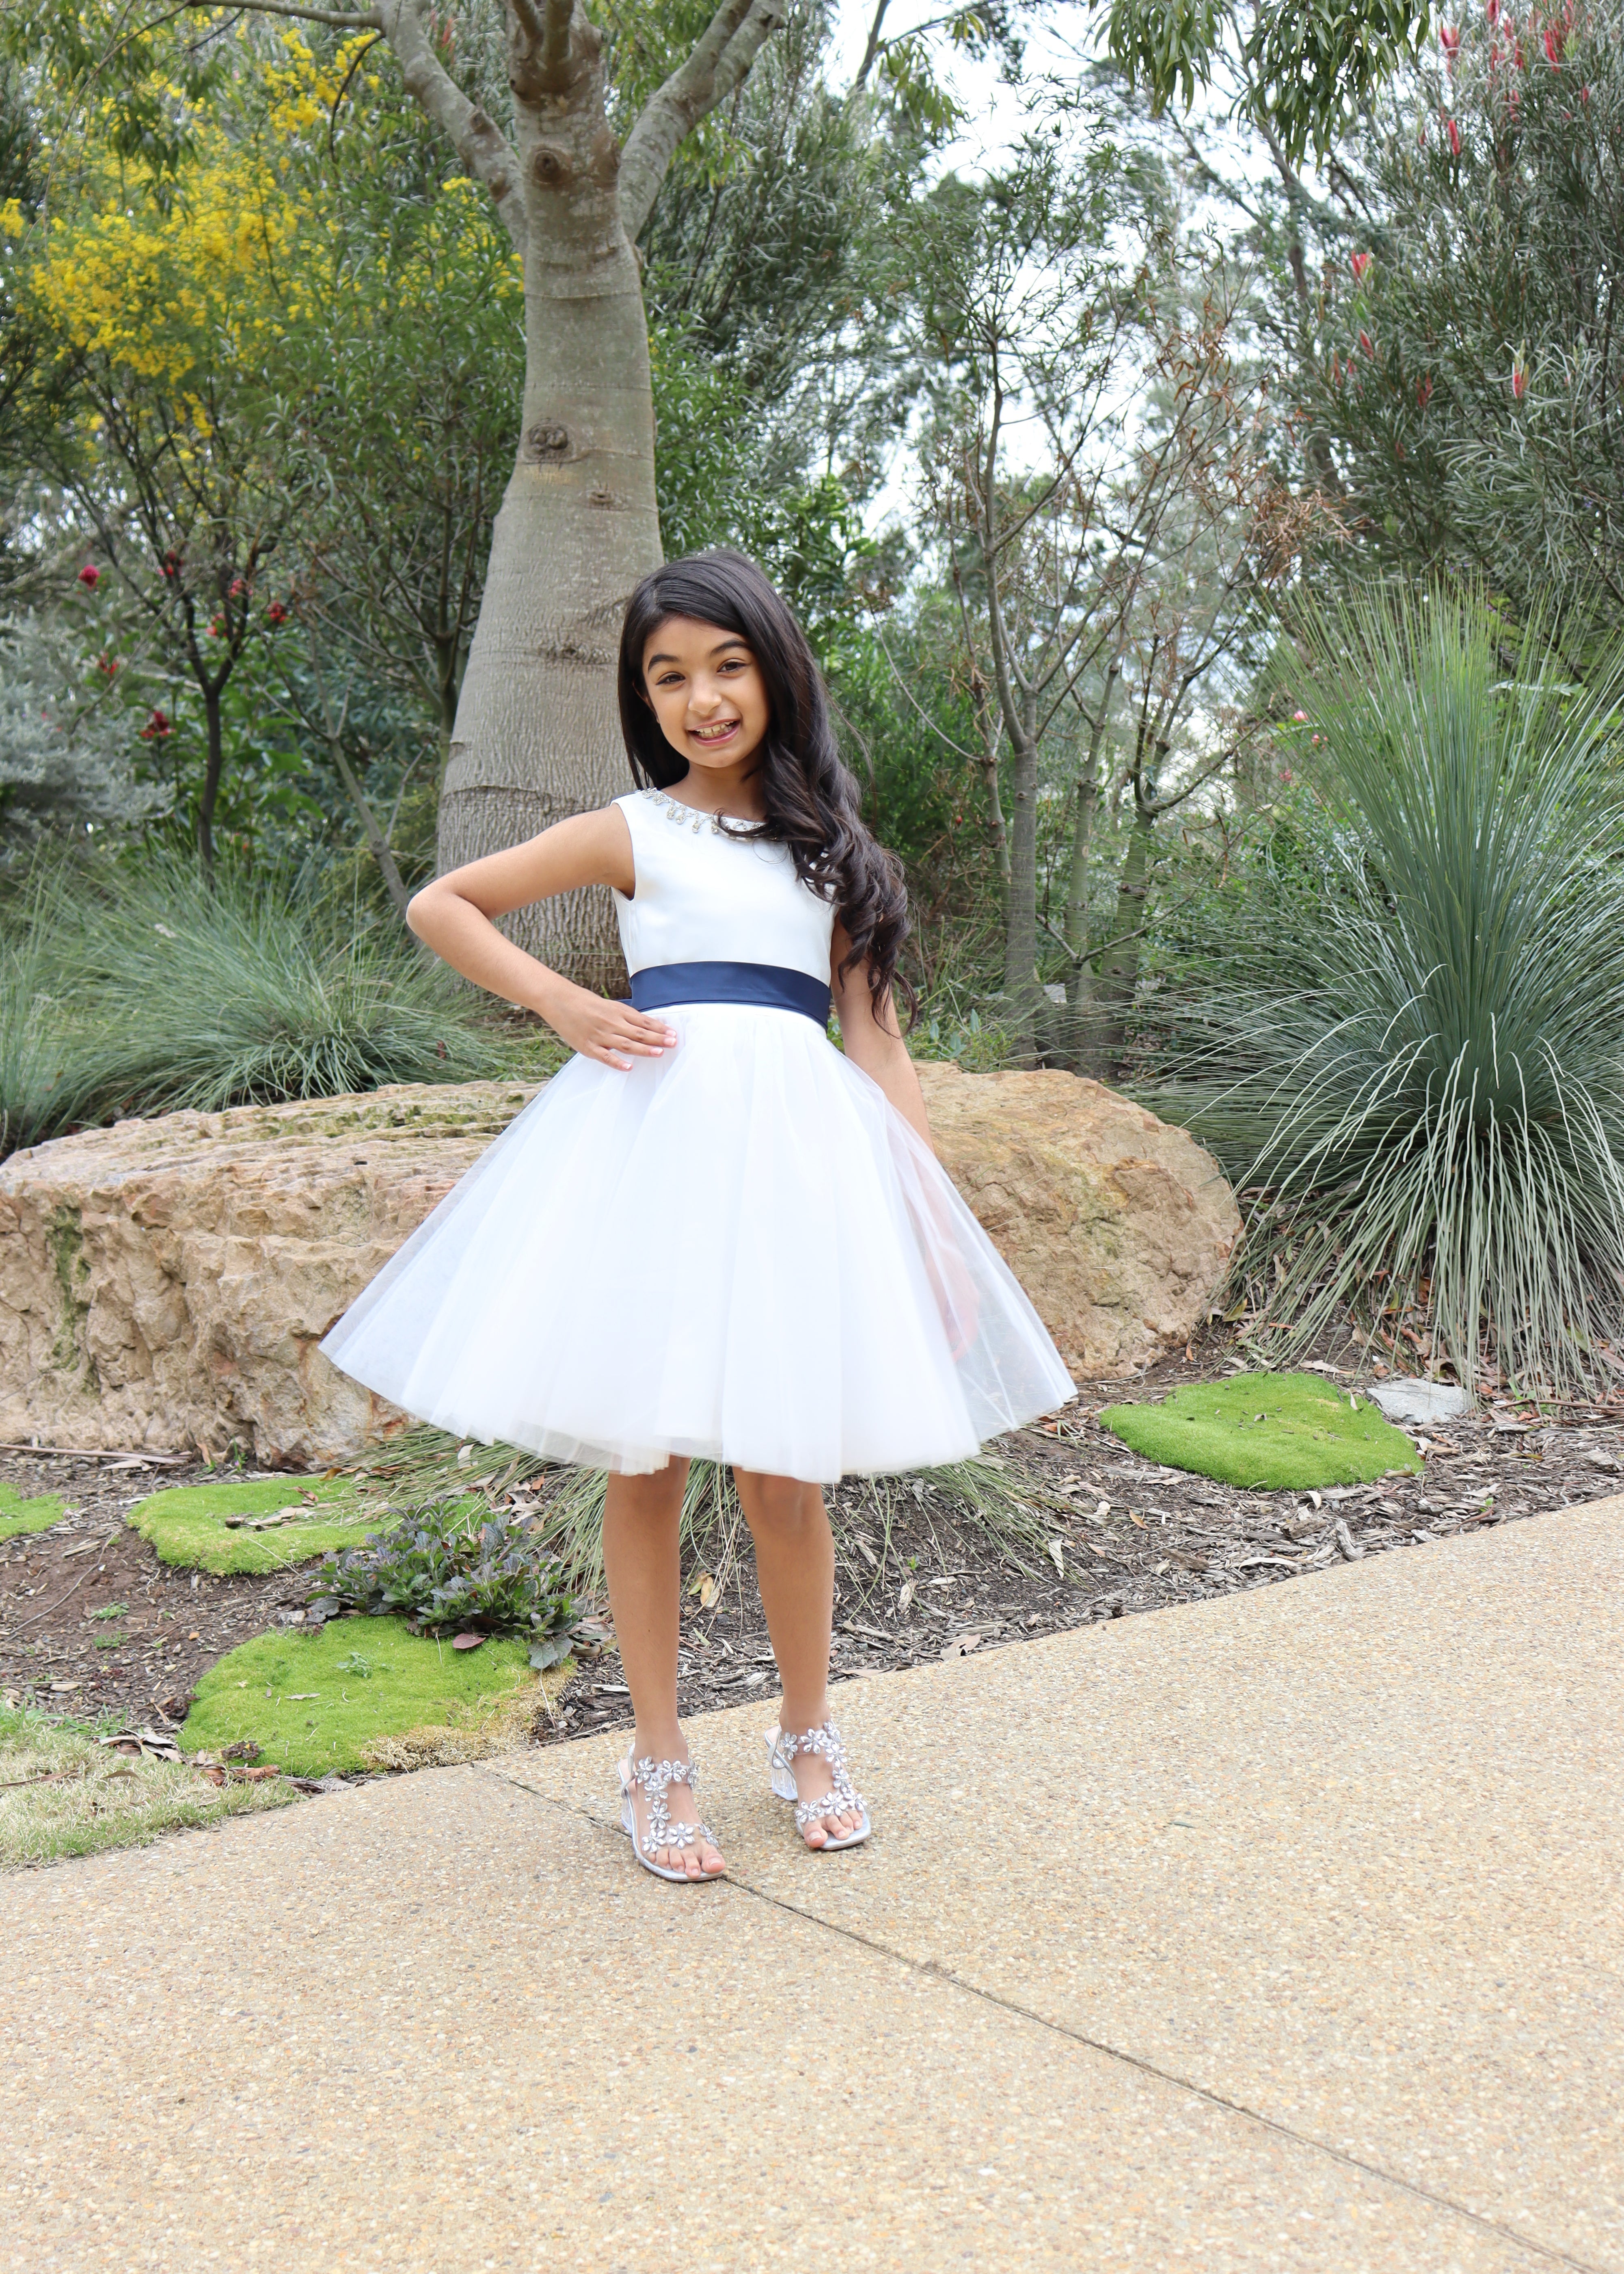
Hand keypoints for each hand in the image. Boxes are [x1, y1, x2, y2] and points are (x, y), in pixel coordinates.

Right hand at [544, 984, 677, 1070]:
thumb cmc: (584, 1002)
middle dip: (658, 1039)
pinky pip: (605, 1056)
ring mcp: (600, 1035)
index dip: (659, 1028)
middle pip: (639, 1033)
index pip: (643, 1021)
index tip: (672, 1034)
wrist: (558, 999)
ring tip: (659, 1053)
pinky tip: (629, 1067)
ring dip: (644, 1050)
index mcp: (617, 1011)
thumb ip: (624, 1017)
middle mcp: (611, 1023)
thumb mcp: (608, 1006)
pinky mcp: (588, 1046)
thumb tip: (644, 1026)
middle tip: (673, 1043)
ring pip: (626, 1044)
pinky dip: (617, 1062)